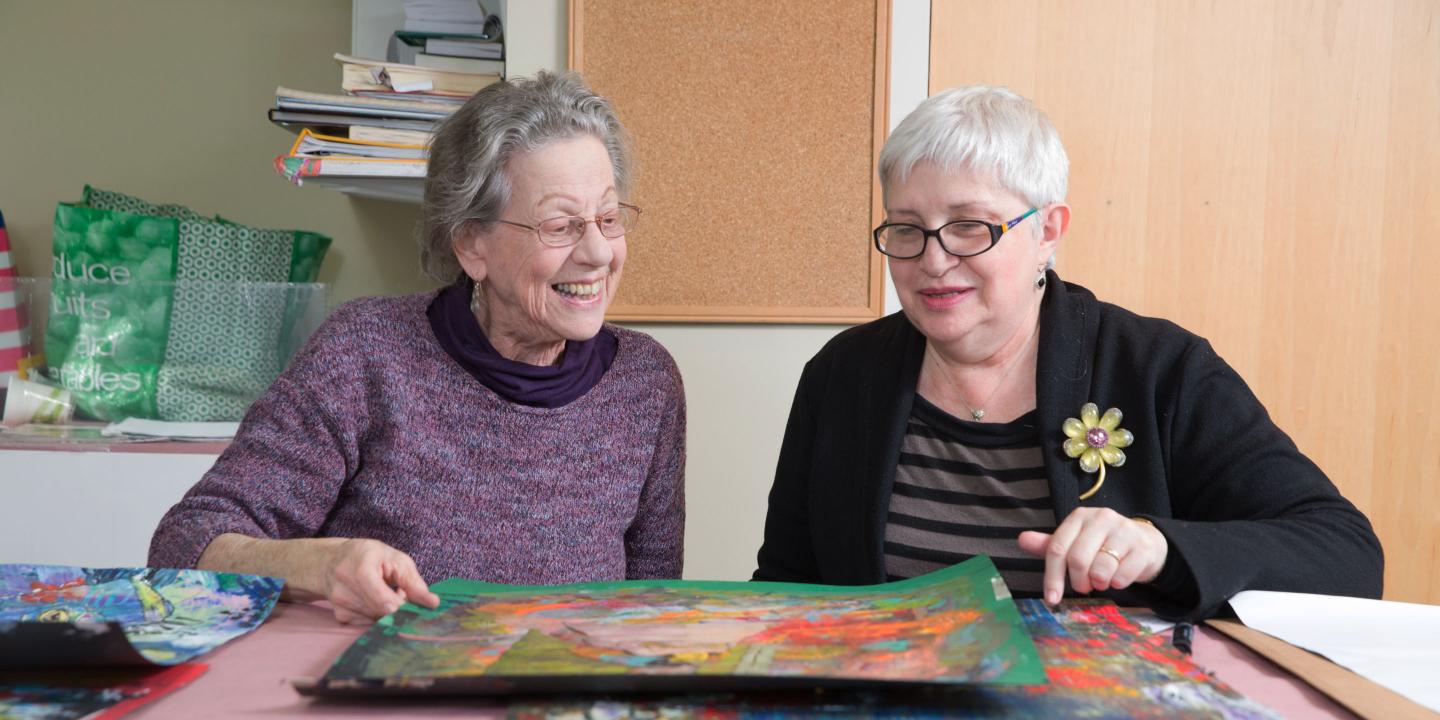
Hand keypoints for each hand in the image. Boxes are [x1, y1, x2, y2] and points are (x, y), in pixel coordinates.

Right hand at [320, 539, 440, 623]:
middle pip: (384, 613)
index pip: (386, 602)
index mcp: (360, 571)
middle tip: (399, 592)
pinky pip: (368, 622)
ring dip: (388, 610)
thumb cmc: (367, 556)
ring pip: (378, 620)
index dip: (405, 606)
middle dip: (398, 607)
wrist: (329, 561)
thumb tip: (433, 603)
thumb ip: (413, 582)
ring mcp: (341, 606)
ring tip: (384, 591)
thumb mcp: (394, 558)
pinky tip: (372, 599)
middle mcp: (345, 590)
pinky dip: (376, 614)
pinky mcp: (341, 617)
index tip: (414, 601)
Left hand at [1016, 507, 1167, 605]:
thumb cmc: (1102, 544)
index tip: (1051, 599)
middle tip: (1083, 587)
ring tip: (1101, 581)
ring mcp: (1124, 530)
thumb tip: (1021, 539)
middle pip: (1078, 560)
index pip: (1057, 548)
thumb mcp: (1075, 542)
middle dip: (1078, 582)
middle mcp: (1101, 518)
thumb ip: (1050, 545)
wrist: (1144, 542)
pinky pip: (1123, 575)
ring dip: (1098, 584)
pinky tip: (1118, 578)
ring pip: (1101, 569)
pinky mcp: (1142, 546)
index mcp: (1079, 517)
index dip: (1052, 577)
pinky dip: (1118, 584)